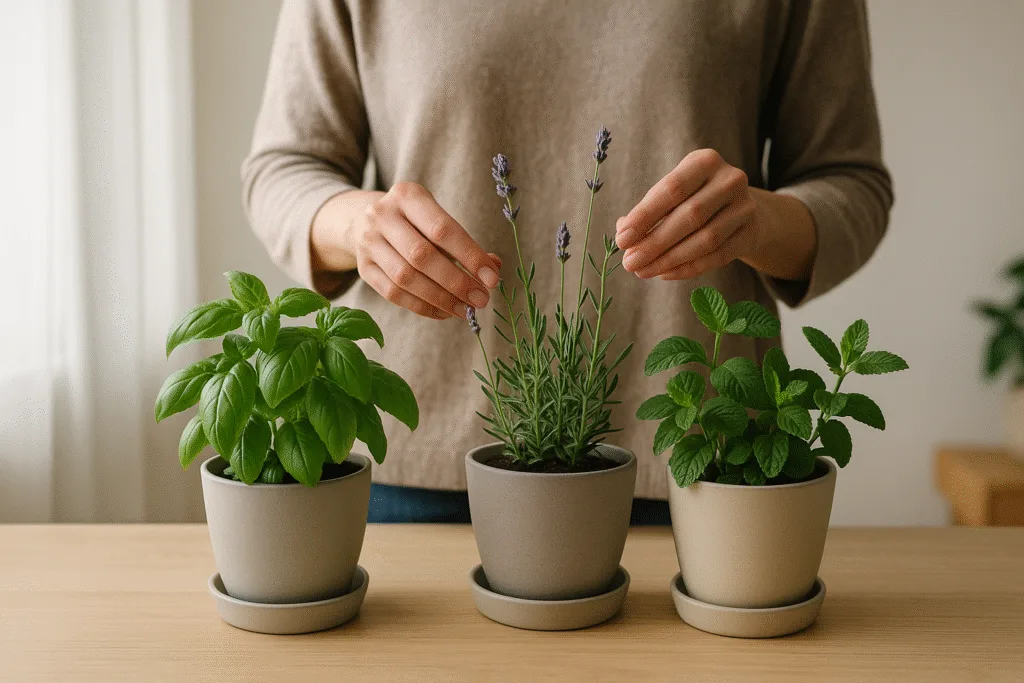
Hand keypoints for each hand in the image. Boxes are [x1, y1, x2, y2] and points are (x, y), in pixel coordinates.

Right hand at [312, 183, 500, 319]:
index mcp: (408, 196)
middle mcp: (383, 215)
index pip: (443, 229)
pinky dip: (422, 307)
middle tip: (481, 299)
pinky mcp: (363, 267)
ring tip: (465, 310)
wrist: (365, 221)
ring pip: (405, 278)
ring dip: (440, 299)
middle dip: (456, 282)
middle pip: (421, 256)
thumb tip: (493, 268)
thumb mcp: (438, 220)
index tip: (492, 279)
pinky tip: (444, 312)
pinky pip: (393, 293)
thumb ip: (466, 244)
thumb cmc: (415, 223)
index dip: (470, 256)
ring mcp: (368, 242)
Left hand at [615, 149, 759, 280]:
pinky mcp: (751, 233)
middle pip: (689, 216)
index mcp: (705, 161)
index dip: (644, 216)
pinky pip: (717, 256)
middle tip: (630, 262)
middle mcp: (730, 179)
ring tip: (643, 271)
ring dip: (669, 259)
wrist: (741, 210)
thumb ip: (648, 211)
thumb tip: (624, 233)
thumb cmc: (695, 199)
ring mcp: (745, 206)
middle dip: (654, 243)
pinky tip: (665, 274)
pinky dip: (688, 268)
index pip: (671, 189)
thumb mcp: (673, 195)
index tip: (622, 239)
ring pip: (705, 239)